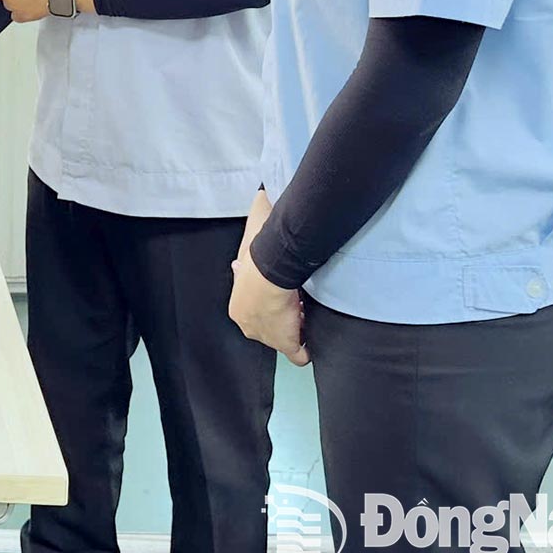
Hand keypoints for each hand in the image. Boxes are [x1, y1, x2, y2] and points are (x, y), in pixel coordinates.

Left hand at [229, 192, 309, 365]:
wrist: (267, 271)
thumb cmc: (260, 251)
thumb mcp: (255, 231)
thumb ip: (261, 217)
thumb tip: (265, 198)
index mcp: (239, 301)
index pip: (256, 306)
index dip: (273, 298)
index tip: (286, 290)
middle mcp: (247, 322)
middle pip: (269, 324)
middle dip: (284, 313)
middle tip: (298, 300)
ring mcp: (265, 335)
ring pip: (284, 337)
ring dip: (296, 326)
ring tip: (306, 310)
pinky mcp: (284, 343)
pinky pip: (298, 354)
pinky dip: (305, 348)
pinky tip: (313, 336)